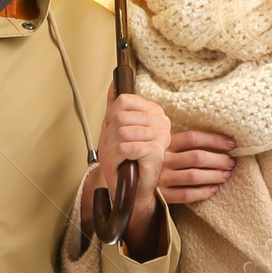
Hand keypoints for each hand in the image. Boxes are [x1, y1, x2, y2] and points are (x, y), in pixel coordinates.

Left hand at [85, 89, 171, 250]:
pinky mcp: (157, 150)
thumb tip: (113, 85)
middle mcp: (161, 121)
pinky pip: (126, 147)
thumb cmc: (125, 160)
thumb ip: (116, 107)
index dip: (111, 118)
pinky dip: (118, 157)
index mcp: (154, 111)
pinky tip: (125, 164)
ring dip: (112, 149)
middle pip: (120, 118)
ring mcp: (161, 135)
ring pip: (121, 132)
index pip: (123, 101)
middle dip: (110, 137)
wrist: (132, 188)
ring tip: (119, 158)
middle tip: (116, 151)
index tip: (115, 133)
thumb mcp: (115, 129)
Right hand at [158, 125, 236, 208]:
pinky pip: (186, 195)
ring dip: (214, 175)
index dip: (215, 140)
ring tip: (226, 175)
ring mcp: (161, 178)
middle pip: (196, 157)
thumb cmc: (157, 160)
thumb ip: (183, 141)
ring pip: (193, 176)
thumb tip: (220, 140)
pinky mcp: (162, 196)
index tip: (232, 144)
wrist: (133, 181)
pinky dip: (203, 192)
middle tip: (231, 162)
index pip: (193, 138)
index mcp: (165, 144)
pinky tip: (214, 189)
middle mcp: (163, 160)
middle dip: (219, 159)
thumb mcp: (165, 146)